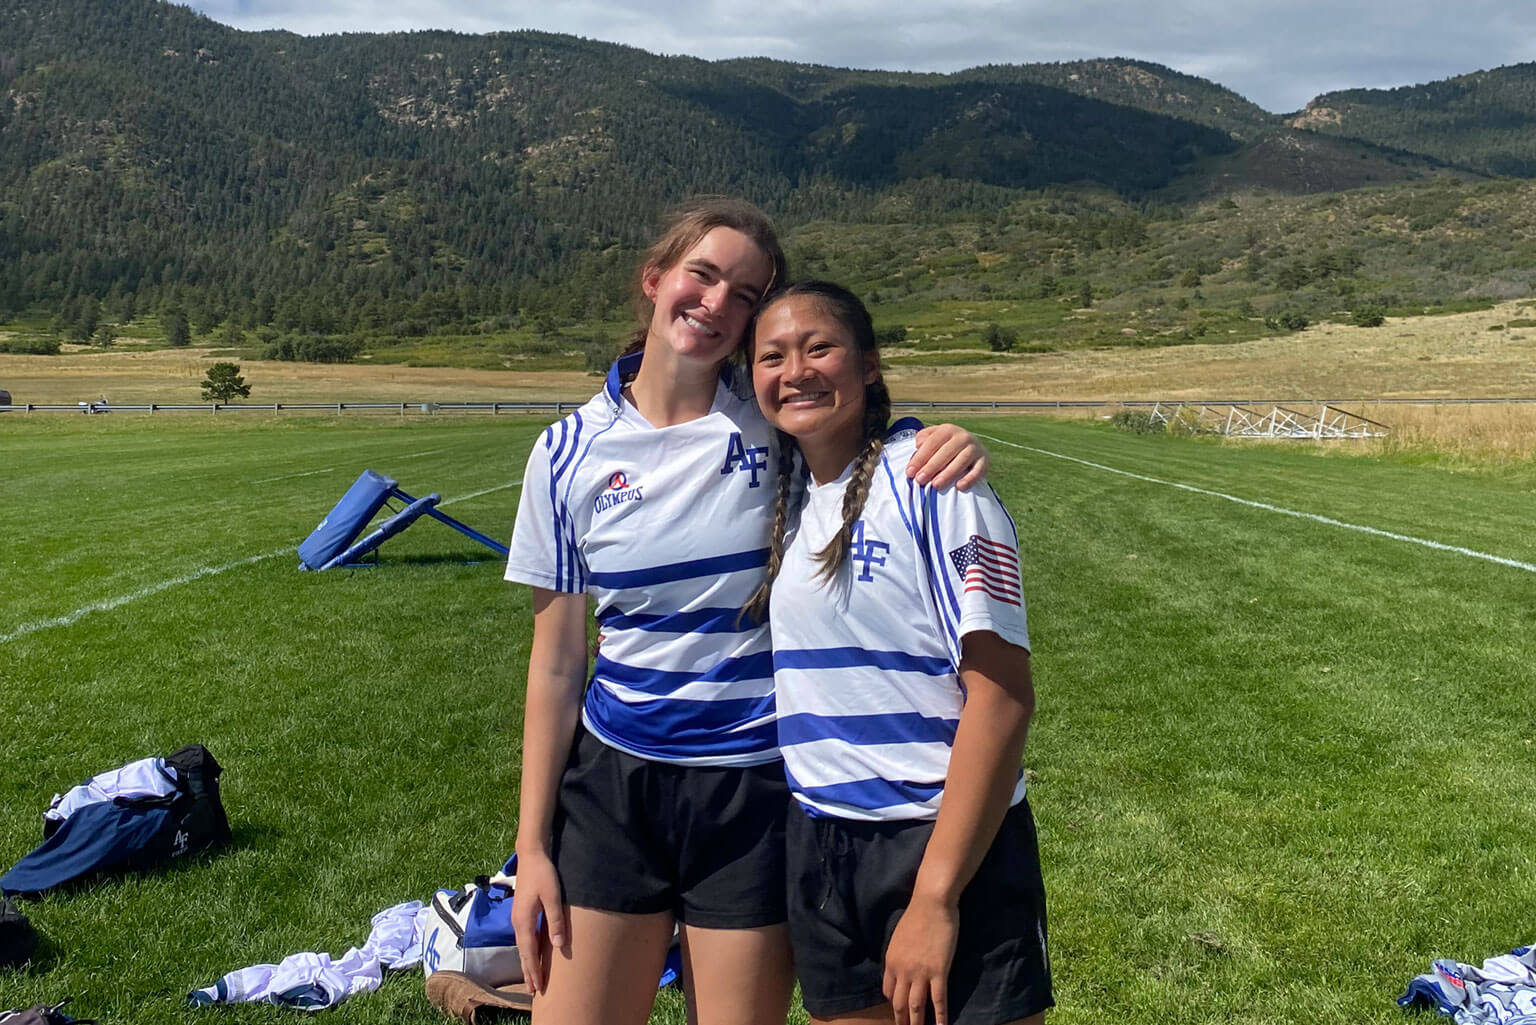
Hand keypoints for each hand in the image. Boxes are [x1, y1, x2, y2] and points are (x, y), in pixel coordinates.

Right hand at [511, 849, 566, 994]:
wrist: (531, 854)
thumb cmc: (543, 874)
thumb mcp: (553, 897)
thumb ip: (556, 921)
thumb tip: (558, 946)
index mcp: (524, 921)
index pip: (528, 953)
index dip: (533, 971)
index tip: (537, 987)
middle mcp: (518, 922)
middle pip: (523, 953)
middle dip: (529, 972)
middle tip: (534, 991)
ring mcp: (518, 917)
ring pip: (522, 946)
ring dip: (527, 962)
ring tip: (533, 977)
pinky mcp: (521, 912)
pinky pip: (524, 938)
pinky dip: (528, 950)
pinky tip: (532, 953)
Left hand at [882, 893, 959, 1024]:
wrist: (931, 903)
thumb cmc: (917, 915)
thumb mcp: (899, 937)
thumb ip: (899, 955)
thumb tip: (902, 965)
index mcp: (891, 962)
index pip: (888, 991)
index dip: (893, 1003)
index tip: (899, 1011)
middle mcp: (902, 971)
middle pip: (899, 1004)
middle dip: (902, 1021)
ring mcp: (920, 973)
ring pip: (916, 1007)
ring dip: (917, 1024)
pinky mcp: (938, 972)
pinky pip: (938, 1001)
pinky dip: (940, 1017)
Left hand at [908, 425, 988, 490]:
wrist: (970, 447)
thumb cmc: (944, 446)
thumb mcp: (932, 437)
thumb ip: (923, 438)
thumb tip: (919, 444)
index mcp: (947, 430)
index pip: (932, 443)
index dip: (920, 458)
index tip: (910, 472)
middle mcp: (963, 437)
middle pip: (946, 452)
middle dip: (931, 467)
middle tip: (920, 480)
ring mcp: (975, 448)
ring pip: (961, 461)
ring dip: (948, 474)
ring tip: (936, 485)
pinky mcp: (985, 460)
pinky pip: (978, 470)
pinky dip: (970, 479)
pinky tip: (959, 487)